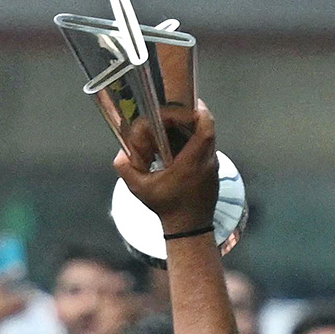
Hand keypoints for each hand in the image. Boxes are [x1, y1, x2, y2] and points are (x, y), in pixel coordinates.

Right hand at [114, 100, 217, 234]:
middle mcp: (207, 161)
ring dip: (193, 129)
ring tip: (173, 129)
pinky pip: (206, 148)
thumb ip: (127, 170)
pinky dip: (194, 142)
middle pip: (207, 128)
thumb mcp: (140, 190)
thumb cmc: (167, 208)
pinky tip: (178, 147)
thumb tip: (121, 155)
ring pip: (208, 137)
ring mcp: (213, 166)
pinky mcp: (213, 171)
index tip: (188, 105)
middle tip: (174, 114)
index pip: (205, 130)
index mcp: (192, 162)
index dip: (200, 112)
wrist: (189, 228)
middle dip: (191, 117)